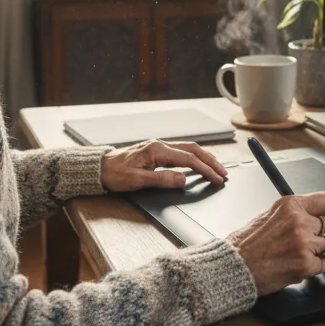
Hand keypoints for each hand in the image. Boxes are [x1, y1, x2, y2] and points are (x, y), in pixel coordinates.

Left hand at [101, 140, 228, 191]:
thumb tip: (183, 179)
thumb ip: (162, 179)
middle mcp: (160, 145)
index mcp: (157, 150)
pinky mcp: (157, 150)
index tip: (217, 178)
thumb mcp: (137, 180)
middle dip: (211, 161)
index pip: (189, 159)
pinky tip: (199, 162)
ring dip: (205, 158)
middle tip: (223, 173)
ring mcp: (159, 146)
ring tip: (217, 168)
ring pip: (189, 148)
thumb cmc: (115, 174)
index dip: (205, 169)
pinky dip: (195, 156)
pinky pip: (181, 151)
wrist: (100, 168)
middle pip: (193, 150)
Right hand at [228, 192, 324, 295]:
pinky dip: (315, 268)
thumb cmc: (247, 244)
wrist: (235, 266)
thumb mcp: (270, 215)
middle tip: (315, 243)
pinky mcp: (304, 263)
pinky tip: (299, 265)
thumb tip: (316, 215)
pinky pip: (324, 265)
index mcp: (291, 205)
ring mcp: (303, 242)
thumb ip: (295, 213)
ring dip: (323, 253)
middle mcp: (299, 221)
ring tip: (306, 255)